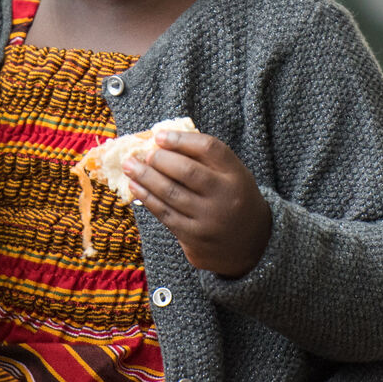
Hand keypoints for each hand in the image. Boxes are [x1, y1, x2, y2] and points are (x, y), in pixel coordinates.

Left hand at [126, 128, 272, 276]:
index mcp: (237, 175)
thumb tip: (163, 141)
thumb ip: (207, 159)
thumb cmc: (233, 200)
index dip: (181, 139)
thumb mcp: (233, 176)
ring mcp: (209, 219)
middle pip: (187, 171)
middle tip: (143, 153)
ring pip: (171, 193)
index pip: (210, 149)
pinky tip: (135, 187)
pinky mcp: (194, 238)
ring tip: (130, 165)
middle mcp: (225, 197)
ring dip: (145, 177)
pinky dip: (147, 198)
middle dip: (160, 159)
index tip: (159, 135)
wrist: (252, 246)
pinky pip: (165, 214)